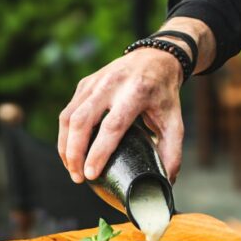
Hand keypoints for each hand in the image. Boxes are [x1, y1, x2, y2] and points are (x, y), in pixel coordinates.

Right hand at [58, 48, 183, 183]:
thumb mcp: (175, 120)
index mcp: (137, 91)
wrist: (157, 57)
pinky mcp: (85, 83)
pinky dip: (65, 134)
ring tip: (72, 169)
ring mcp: (95, 81)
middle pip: (82, 120)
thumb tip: (165, 183)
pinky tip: (71, 150)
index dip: (99, 152)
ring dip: (65, 146)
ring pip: (69, 116)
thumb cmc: (164, 93)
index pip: (112, 125)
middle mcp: (112, 83)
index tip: (90, 174)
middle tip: (78, 177)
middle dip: (74, 153)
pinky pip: (68, 111)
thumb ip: (172, 152)